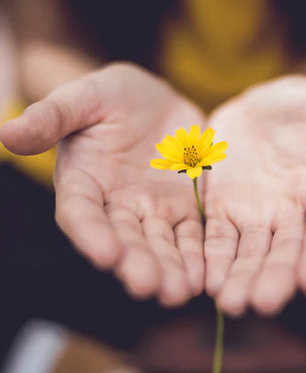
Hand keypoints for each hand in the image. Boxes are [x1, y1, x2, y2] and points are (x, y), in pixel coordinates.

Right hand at [0, 63, 204, 305]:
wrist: (154, 102)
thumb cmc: (112, 96)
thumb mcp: (84, 97)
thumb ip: (53, 116)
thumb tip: (8, 134)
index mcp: (84, 181)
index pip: (81, 213)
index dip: (90, 234)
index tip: (106, 255)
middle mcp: (116, 204)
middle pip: (124, 238)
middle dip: (136, 263)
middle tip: (149, 286)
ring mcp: (152, 208)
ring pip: (160, 243)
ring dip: (169, 268)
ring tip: (180, 292)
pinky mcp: (183, 207)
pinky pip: (190, 234)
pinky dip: (196, 254)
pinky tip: (204, 275)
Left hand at [204, 75, 305, 315]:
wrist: (259, 108)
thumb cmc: (304, 106)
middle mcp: (292, 212)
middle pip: (285, 250)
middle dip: (274, 277)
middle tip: (263, 304)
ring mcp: (256, 214)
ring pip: (250, 251)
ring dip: (241, 277)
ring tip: (230, 303)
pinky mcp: (224, 208)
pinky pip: (218, 236)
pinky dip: (213, 257)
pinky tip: (208, 281)